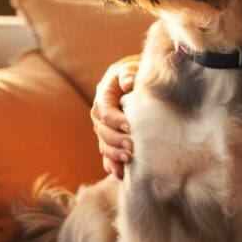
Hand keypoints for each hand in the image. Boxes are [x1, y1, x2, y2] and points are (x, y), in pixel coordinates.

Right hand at [91, 58, 137, 178]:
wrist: (140, 80)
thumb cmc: (137, 72)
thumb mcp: (132, 68)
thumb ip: (129, 73)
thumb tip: (129, 83)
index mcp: (104, 95)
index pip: (104, 110)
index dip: (114, 119)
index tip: (129, 126)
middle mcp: (101, 114)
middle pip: (102, 130)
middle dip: (116, 140)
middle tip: (132, 146)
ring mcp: (105, 128)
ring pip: (104, 144)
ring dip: (114, 154)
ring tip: (129, 159)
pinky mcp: (112, 139)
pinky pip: (107, 154)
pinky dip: (111, 164)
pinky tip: (119, 174)